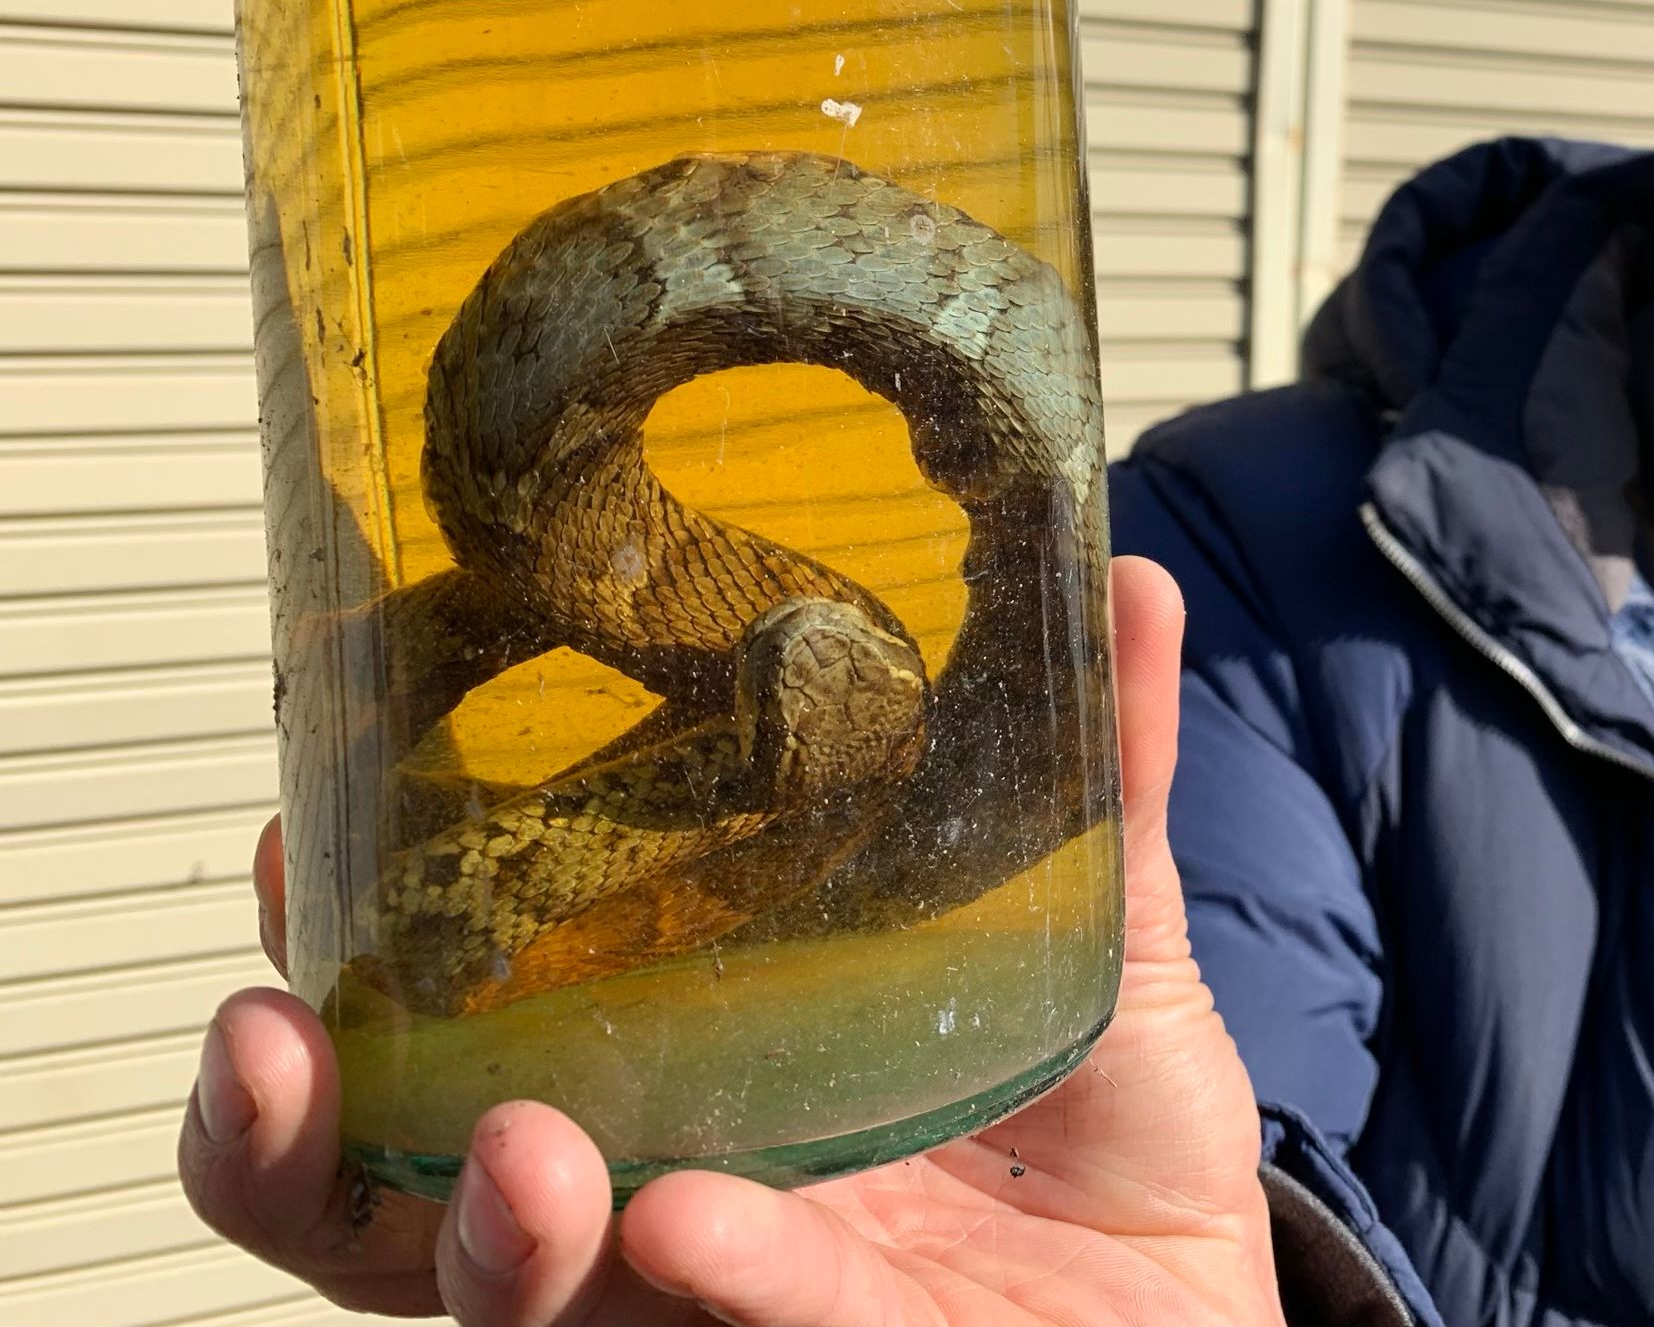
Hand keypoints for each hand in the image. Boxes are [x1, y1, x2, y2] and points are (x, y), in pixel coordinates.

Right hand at [178, 557, 1286, 1326]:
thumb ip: (1101, 781)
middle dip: (299, 1142)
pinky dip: (725, 1271)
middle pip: (397, 1208)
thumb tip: (1132, 582)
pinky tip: (691, 1221)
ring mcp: (725, 1292)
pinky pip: (751, 1323)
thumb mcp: (1099, 936)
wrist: (1198, 1295)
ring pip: (521, 1302)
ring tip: (512, 1149)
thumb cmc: (1105, 1130)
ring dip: (479, 1233)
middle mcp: (657, 1195)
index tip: (293, 845)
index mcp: (682, 1076)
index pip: (459, 1036)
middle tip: (275, 1035)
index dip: (348, 967)